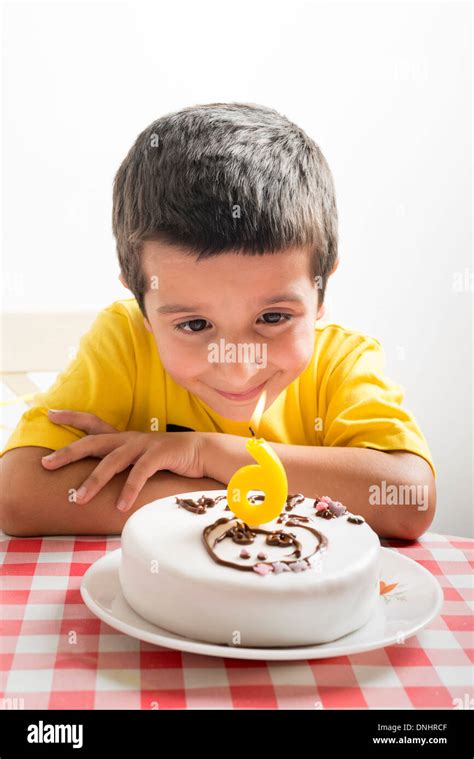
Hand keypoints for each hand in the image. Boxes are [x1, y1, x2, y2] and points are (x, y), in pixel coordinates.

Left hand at [41, 410, 206, 510]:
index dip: (73, 417)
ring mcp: (144, 445)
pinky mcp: (159, 454)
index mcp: (124, 437)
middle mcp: (130, 438)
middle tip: (46, 463)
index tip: (51, 413)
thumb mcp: (143, 458)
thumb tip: (103, 480)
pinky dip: (129, 490)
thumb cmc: (171, 458)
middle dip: (68, 452)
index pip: (94, 423)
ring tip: (79, 499)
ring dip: (94, 481)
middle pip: (93, 443)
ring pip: (112, 462)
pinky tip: (121, 506)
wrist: (204, 451)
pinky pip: (140, 473)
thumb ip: (125, 466)